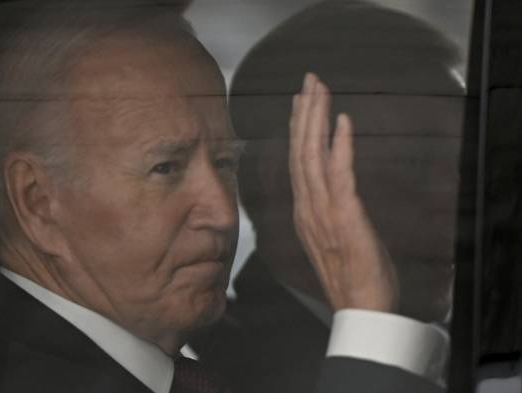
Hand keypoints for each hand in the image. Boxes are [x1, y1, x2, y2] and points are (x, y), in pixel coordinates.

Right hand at [288, 73, 397, 312]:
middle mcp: (308, 208)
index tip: (301, 102)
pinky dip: (340, 147)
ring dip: (316, 120)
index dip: (298, 129)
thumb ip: (327, 211)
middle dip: (304, 113)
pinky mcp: (345, 218)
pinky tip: (342, 122)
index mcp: (304, 212)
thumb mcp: (333, 238)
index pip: (297, 162)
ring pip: (313, 158)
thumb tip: (331, 191)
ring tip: (319, 90)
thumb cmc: (352, 276)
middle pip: (300, 152)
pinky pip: (340, 176)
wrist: (360, 309)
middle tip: (309, 80)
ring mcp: (323, 213)